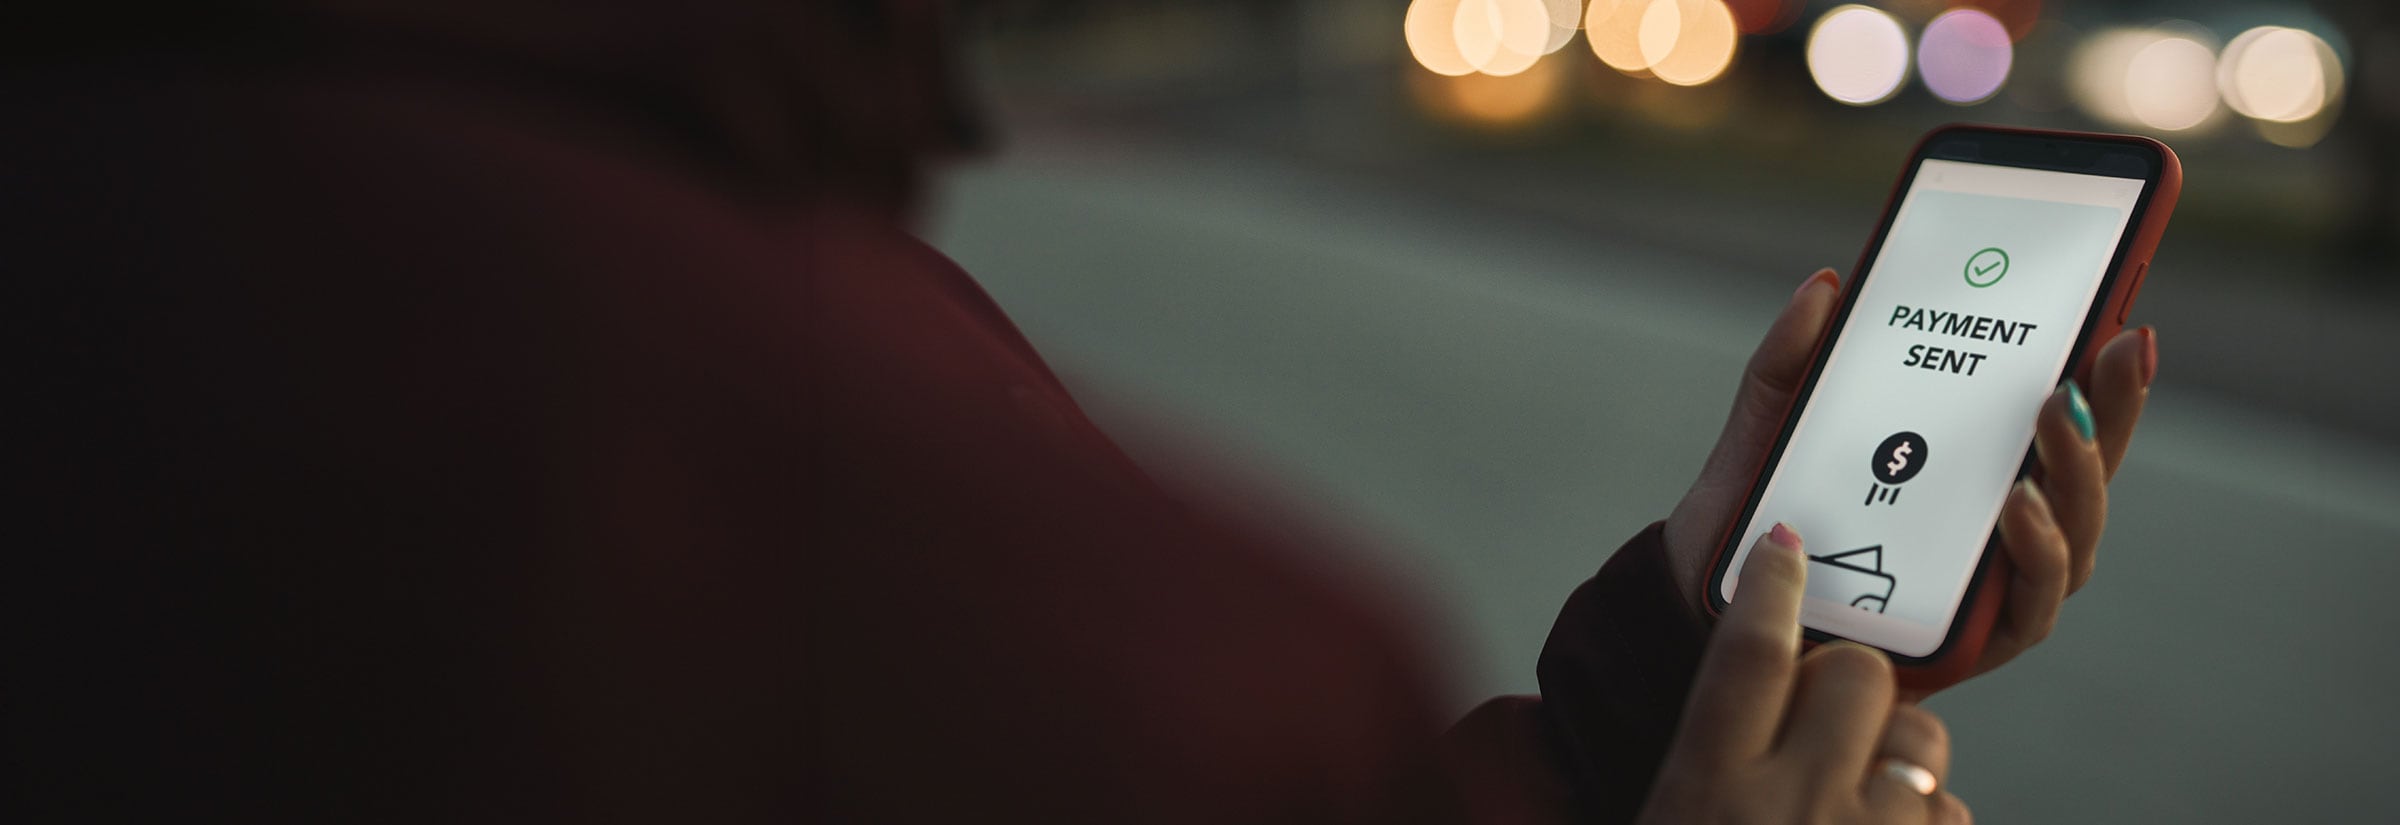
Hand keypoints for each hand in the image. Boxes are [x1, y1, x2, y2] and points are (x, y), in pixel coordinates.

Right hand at [1638, 526, 1970, 824]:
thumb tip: (1753, 661)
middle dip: (1854, 675)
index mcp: (1708, 786)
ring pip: (1919, 733)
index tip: (1781, 543)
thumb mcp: (1676, 810)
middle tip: (1830, 711)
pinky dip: (1924, 812)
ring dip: (1899, 750)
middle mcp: (1792, 805)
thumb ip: (1711, 751)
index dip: (1770, 585)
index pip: (1748, 652)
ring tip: (1861, 790)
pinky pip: (1949, 805)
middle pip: (1853, 672)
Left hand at [1662, 269, 2157, 684]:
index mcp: (1971, 469)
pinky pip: (2029, 606)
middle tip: (2109, 344)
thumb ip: (1792, 358)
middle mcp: (2000, 528)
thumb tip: (1828, 284)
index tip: (2120, 318)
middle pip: (2085, 469)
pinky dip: (2038, 552)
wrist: (1707, 606)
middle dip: (2110, 405)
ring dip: (2076, 469)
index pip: (2055, 419)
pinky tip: (2020, 506)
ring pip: (2075, 533)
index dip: (2101, 375)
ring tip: (2056, 413)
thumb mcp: (1770, 426)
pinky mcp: (1974, 643)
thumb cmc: (1764, 517)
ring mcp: (1994, 587)